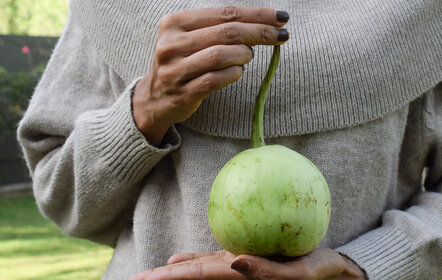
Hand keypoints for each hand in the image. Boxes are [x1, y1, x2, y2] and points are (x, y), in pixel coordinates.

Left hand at [126, 248, 367, 279]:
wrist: (329, 271)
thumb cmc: (318, 273)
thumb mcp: (299, 274)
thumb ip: (267, 273)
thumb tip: (234, 263)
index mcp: (243, 277)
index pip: (201, 276)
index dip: (172, 278)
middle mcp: (235, 271)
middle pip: (192, 273)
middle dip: (161, 278)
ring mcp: (240, 263)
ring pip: (200, 266)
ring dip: (172, 271)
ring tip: (147, 275)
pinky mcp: (248, 253)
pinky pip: (215, 255)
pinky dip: (194, 257)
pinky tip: (179, 258)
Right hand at [132, 6, 289, 145]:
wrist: (155, 98)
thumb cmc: (182, 64)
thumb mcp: (191, 39)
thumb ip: (219, 29)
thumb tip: (263, 22)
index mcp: (175, 23)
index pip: (225, 13)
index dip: (256, 14)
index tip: (281, 17)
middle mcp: (172, 44)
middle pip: (226, 32)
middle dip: (260, 32)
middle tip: (282, 35)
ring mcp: (175, 69)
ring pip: (221, 55)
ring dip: (243, 55)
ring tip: (248, 57)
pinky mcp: (182, 92)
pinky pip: (216, 80)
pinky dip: (233, 74)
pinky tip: (238, 72)